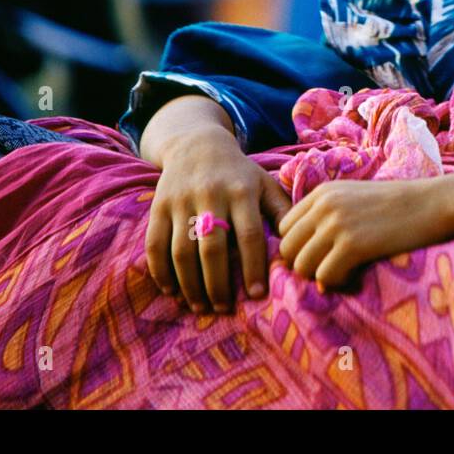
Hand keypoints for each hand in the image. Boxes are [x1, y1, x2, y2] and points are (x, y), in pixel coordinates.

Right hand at [145, 126, 290, 312]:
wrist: (197, 145)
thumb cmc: (239, 173)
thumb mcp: (265, 184)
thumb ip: (283, 211)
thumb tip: (298, 246)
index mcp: (242, 191)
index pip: (249, 234)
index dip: (253, 267)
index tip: (256, 295)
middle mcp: (211, 195)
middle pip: (212, 248)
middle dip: (217, 284)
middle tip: (223, 308)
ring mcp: (181, 201)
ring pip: (182, 251)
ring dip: (189, 285)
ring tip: (200, 306)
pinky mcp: (159, 206)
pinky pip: (155, 244)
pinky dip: (160, 272)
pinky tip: (172, 291)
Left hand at [277, 179, 450, 290]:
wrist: (434, 203)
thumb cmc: (400, 205)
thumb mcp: (356, 198)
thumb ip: (327, 220)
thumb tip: (306, 264)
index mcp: (322, 192)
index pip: (284, 228)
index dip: (298, 247)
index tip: (320, 256)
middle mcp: (324, 206)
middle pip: (287, 249)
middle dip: (304, 265)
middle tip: (329, 269)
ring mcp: (337, 225)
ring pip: (302, 266)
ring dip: (319, 276)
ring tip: (343, 273)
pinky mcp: (353, 245)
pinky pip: (325, 277)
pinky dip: (337, 283)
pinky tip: (355, 276)